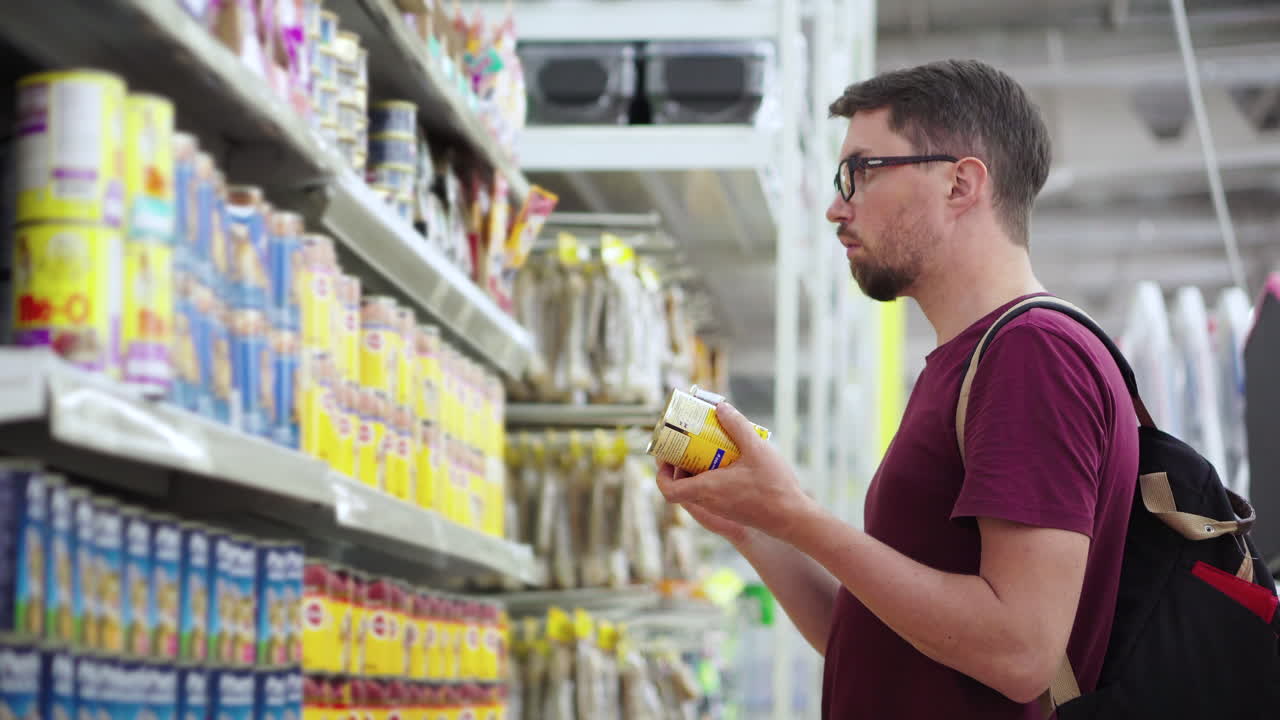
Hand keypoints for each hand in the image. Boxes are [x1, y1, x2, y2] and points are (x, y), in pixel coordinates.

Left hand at [655, 402, 815, 543]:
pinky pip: (713, 493)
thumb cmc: (774, 486)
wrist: (793, 519)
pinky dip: (713, 477)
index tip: (667, 457)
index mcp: (707, 489)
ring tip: (712, 446)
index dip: (662, 474)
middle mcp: (710, 502)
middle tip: (689, 442)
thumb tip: (720, 407)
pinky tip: (732, 461)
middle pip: (682, 486)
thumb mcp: (756, 449)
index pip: (669, 490)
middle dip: (681, 463)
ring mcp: (721, 508)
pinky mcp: (733, 510)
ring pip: (698, 489)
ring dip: (699, 469)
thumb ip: (737, 425)